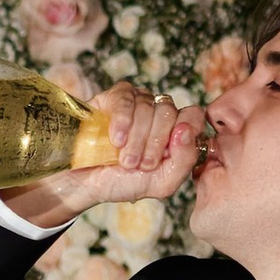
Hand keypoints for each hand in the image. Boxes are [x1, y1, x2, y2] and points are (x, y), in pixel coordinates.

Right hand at [0, 82, 204, 233]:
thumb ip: (184, 161)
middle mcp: (160, 113)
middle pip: (170, 111)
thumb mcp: (161, 184)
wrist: (85, 182)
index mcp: (176, 132)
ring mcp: (139, 102)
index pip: (194, 115)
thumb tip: (187, 131)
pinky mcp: (116, 96)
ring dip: (136, 138)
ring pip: (149, 106)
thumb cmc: (123, 183)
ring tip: (123, 159)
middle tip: (137, 164)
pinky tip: (115, 139)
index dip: (183, 131)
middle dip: (154, 143)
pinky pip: (127, 98)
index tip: (164, 155)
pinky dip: (123, 121)